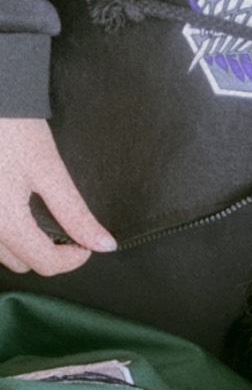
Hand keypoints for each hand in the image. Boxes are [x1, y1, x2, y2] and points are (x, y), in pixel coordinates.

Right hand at [0, 118, 115, 273]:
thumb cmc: (11, 126)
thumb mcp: (48, 170)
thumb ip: (75, 213)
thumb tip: (103, 245)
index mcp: (4, 221)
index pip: (45, 263)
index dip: (74, 258)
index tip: (88, 242)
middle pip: (20, 262)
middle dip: (46, 251)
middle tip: (66, 229)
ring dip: (21, 244)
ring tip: (38, 218)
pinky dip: (2, 228)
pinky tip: (13, 207)